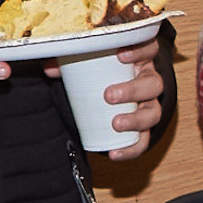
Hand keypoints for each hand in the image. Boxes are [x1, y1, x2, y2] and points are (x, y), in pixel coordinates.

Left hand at [46, 35, 164, 159]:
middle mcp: (148, 81)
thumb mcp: (86, 61)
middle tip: (109, 95)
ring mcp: (148, 105)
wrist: (109, 92)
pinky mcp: (143, 127)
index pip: (149, 49)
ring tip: (116, 124)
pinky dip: (132, 149)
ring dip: (136, 120)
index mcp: (139, 60)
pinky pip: (144, 140)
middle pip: (153, 84)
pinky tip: (115, 153)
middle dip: (133, 90)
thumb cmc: (100, 72)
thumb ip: (68, 61)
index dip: (140, 51)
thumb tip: (49, 70)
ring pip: (153, 113)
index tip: (121, 55)